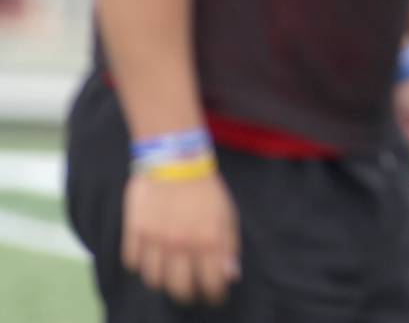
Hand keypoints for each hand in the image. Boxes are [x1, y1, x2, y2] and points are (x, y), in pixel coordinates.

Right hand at [121, 170, 239, 305]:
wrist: (176, 158)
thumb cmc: (206, 188)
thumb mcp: (227, 214)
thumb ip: (229, 246)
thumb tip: (230, 275)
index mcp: (208, 241)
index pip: (211, 284)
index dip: (214, 295)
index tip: (215, 296)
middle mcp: (180, 245)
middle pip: (179, 289)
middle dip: (187, 295)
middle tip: (190, 292)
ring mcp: (154, 240)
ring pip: (153, 280)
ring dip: (162, 281)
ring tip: (168, 275)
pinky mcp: (133, 232)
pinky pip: (132, 262)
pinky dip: (140, 265)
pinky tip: (149, 258)